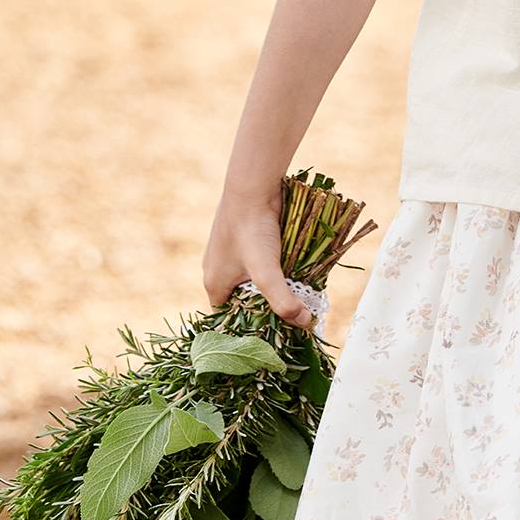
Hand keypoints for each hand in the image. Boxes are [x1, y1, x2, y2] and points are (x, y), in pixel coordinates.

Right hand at [203, 188, 316, 330]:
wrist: (252, 186)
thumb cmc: (252, 229)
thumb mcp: (266, 270)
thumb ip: (282, 299)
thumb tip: (305, 324)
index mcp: (214, 285)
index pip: (230, 320)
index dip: (251, 328)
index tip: (276, 333)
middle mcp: (218, 271)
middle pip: (243, 301)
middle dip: (265, 307)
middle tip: (292, 314)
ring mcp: (231, 255)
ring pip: (252, 281)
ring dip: (272, 286)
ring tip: (295, 293)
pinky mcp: (245, 241)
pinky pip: (258, 263)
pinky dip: (274, 268)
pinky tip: (292, 269)